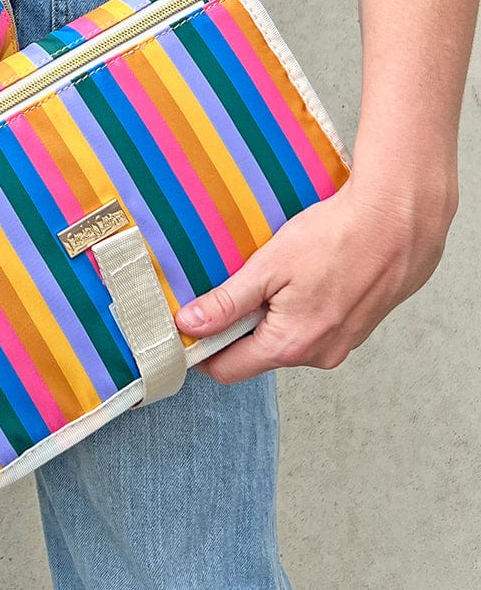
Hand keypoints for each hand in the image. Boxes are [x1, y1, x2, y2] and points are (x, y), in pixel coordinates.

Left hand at [172, 169, 457, 383]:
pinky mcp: (357, 328)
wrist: (401, 220)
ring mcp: (342, 344)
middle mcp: (318, 355)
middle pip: (256, 355)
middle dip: (238, 328)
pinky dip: (299, 309)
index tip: (189, 326)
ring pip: (286, 340)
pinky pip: (313, 328)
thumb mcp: (269, 267)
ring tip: (276, 275)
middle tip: (234, 286)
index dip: (202, 350)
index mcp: (291, 345)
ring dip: (271, 316)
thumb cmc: (338, 237)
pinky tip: (304, 276)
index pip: (227, 370)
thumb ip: (227, 302)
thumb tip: (190, 325)